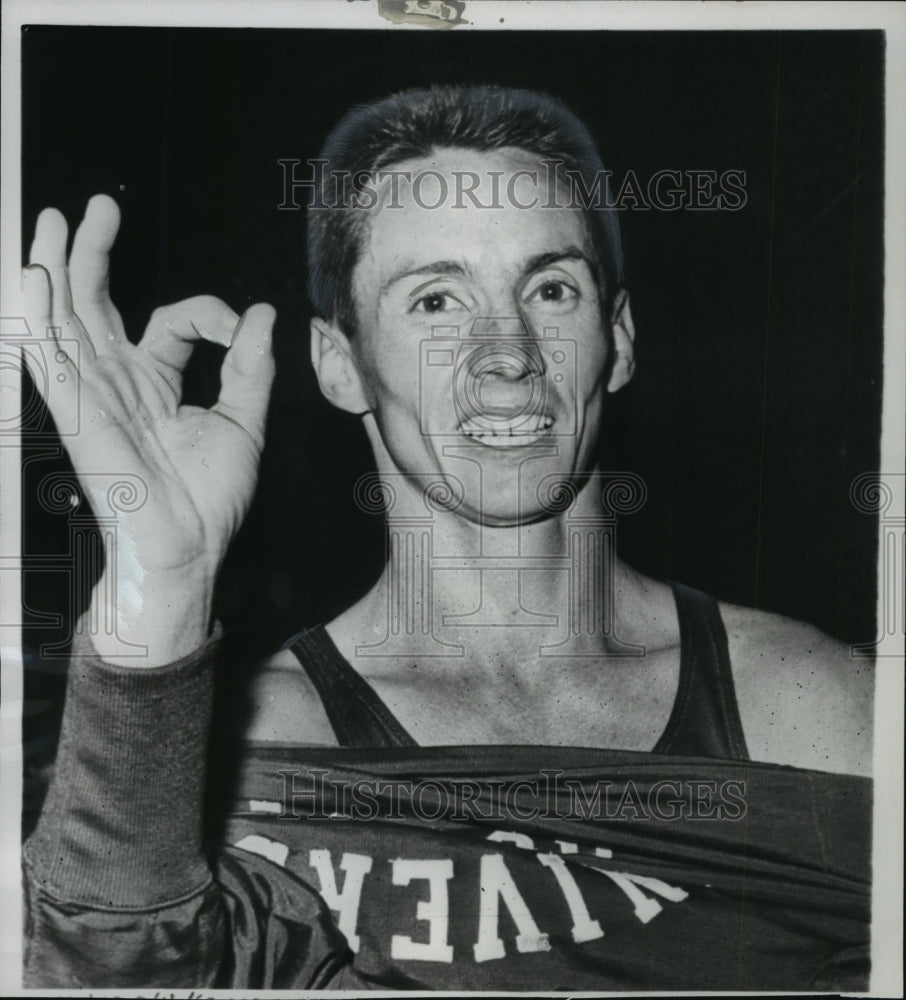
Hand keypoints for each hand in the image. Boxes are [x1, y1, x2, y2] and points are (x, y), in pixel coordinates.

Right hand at [23, 195, 275, 661]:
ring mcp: (93, 396)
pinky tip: (34, 274)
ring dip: (56, 268)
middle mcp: (118, 384)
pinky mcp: (77, 413)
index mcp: (156, 384)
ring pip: (65, 319)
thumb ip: (250, 366)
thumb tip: (263, 313)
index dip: (208, 312)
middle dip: (94, 254)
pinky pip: (50, 357)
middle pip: (95, 305)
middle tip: (98, 207)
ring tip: (55, 220)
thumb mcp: (244, 420)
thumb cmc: (211, 497)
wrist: (189, 545)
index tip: (240, 326)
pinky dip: (39, 314)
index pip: (170, 321)